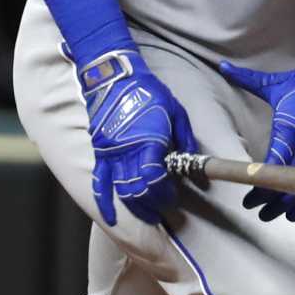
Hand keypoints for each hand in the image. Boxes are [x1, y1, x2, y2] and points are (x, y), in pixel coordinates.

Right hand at [80, 50, 196, 226]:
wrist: (114, 77)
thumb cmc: (148, 92)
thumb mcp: (176, 110)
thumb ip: (185, 139)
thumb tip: (194, 163)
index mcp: (149, 141)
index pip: (155, 180)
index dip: (165, 194)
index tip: (172, 196)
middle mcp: (127, 151)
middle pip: (138, 190)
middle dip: (153, 205)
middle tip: (163, 208)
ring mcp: (110, 154)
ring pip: (121, 191)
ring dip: (135, 207)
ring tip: (148, 215)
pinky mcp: (100, 153)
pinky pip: (100, 182)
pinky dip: (104, 202)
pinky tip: (111, 218)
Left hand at [215, 53, 294, 221]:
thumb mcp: (278, 83)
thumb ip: (248, 79)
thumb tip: (223, 67)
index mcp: (290, 127)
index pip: (274, 164)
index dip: (261, 184)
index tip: (249, 196)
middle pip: (287, 181)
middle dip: (270, 200)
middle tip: (254, 209)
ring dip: (287, 204)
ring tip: (271, 216)